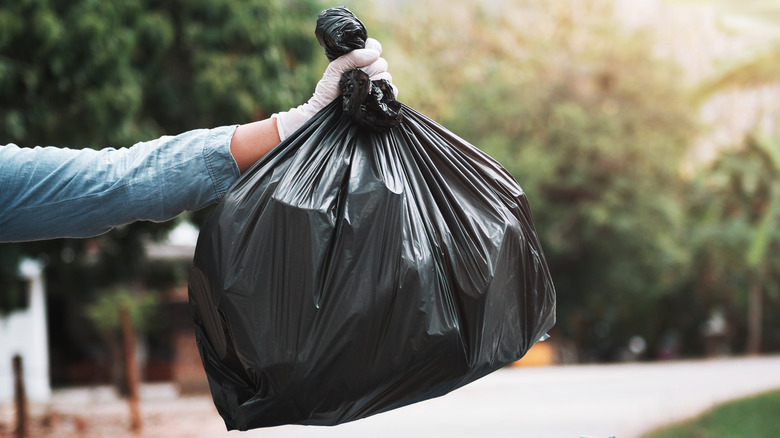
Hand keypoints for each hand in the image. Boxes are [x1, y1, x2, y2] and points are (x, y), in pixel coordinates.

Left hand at [273, 38, 396, 139]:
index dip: (373, 49)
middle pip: (382, 62)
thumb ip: (350, 57)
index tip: (367, 57)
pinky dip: (385, 92)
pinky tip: (372, 96)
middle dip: (371, 69)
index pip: (374, 47)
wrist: (325, 114)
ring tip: (362, 90)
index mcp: (359, 62)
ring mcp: (376, 86)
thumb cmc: (327, 92)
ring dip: (376, 81)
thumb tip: (374, 54)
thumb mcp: (334, 70)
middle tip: (358, 78)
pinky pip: (392, 91)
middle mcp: (370, 72)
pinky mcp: (381, 100)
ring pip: (387, 76)